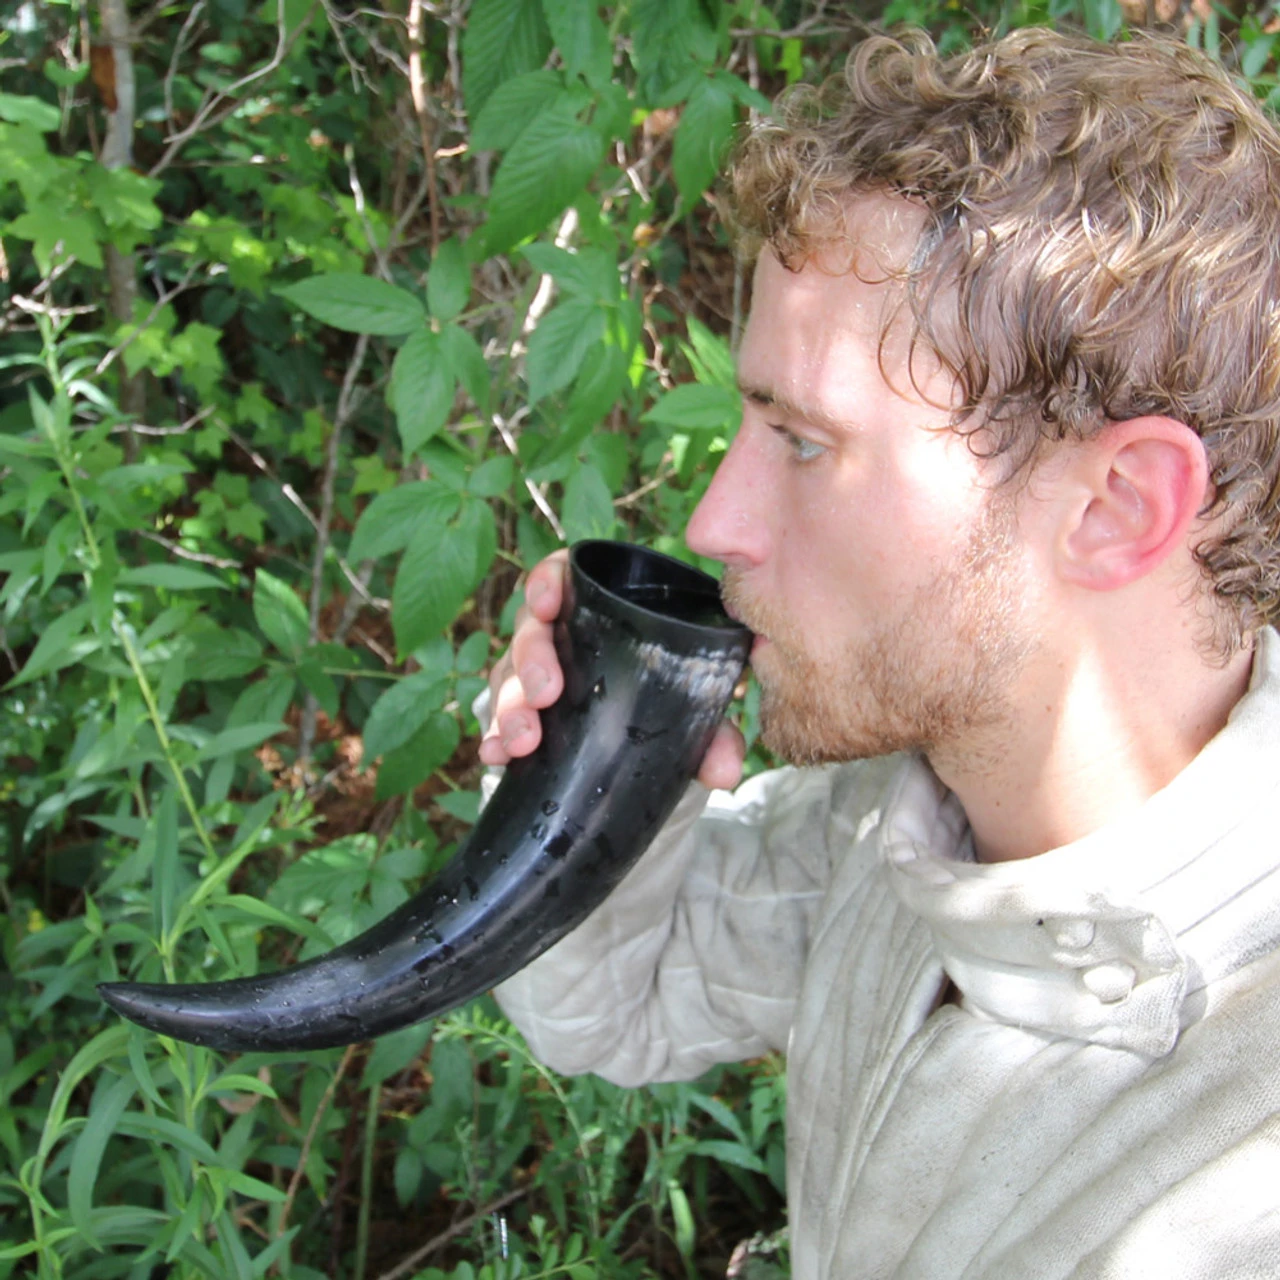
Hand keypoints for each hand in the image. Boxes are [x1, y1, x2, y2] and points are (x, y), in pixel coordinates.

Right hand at [478, 550, 745, 790]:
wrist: (652, 741)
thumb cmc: (673, 698)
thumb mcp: (697, 707)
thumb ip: (714, 731)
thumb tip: (724, 770)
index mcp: (601, 610)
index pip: (563, 576)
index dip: (547, 582)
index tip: (548, 605)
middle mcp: (561, 634)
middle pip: (530, 630)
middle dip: (530, 660)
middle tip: (546, 695)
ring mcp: (535, 673)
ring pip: (508, 674)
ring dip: (510, 705)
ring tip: (523, 741)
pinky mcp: (523, 711)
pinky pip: (499, 716)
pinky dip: (494, 735)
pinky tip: (493, 754)